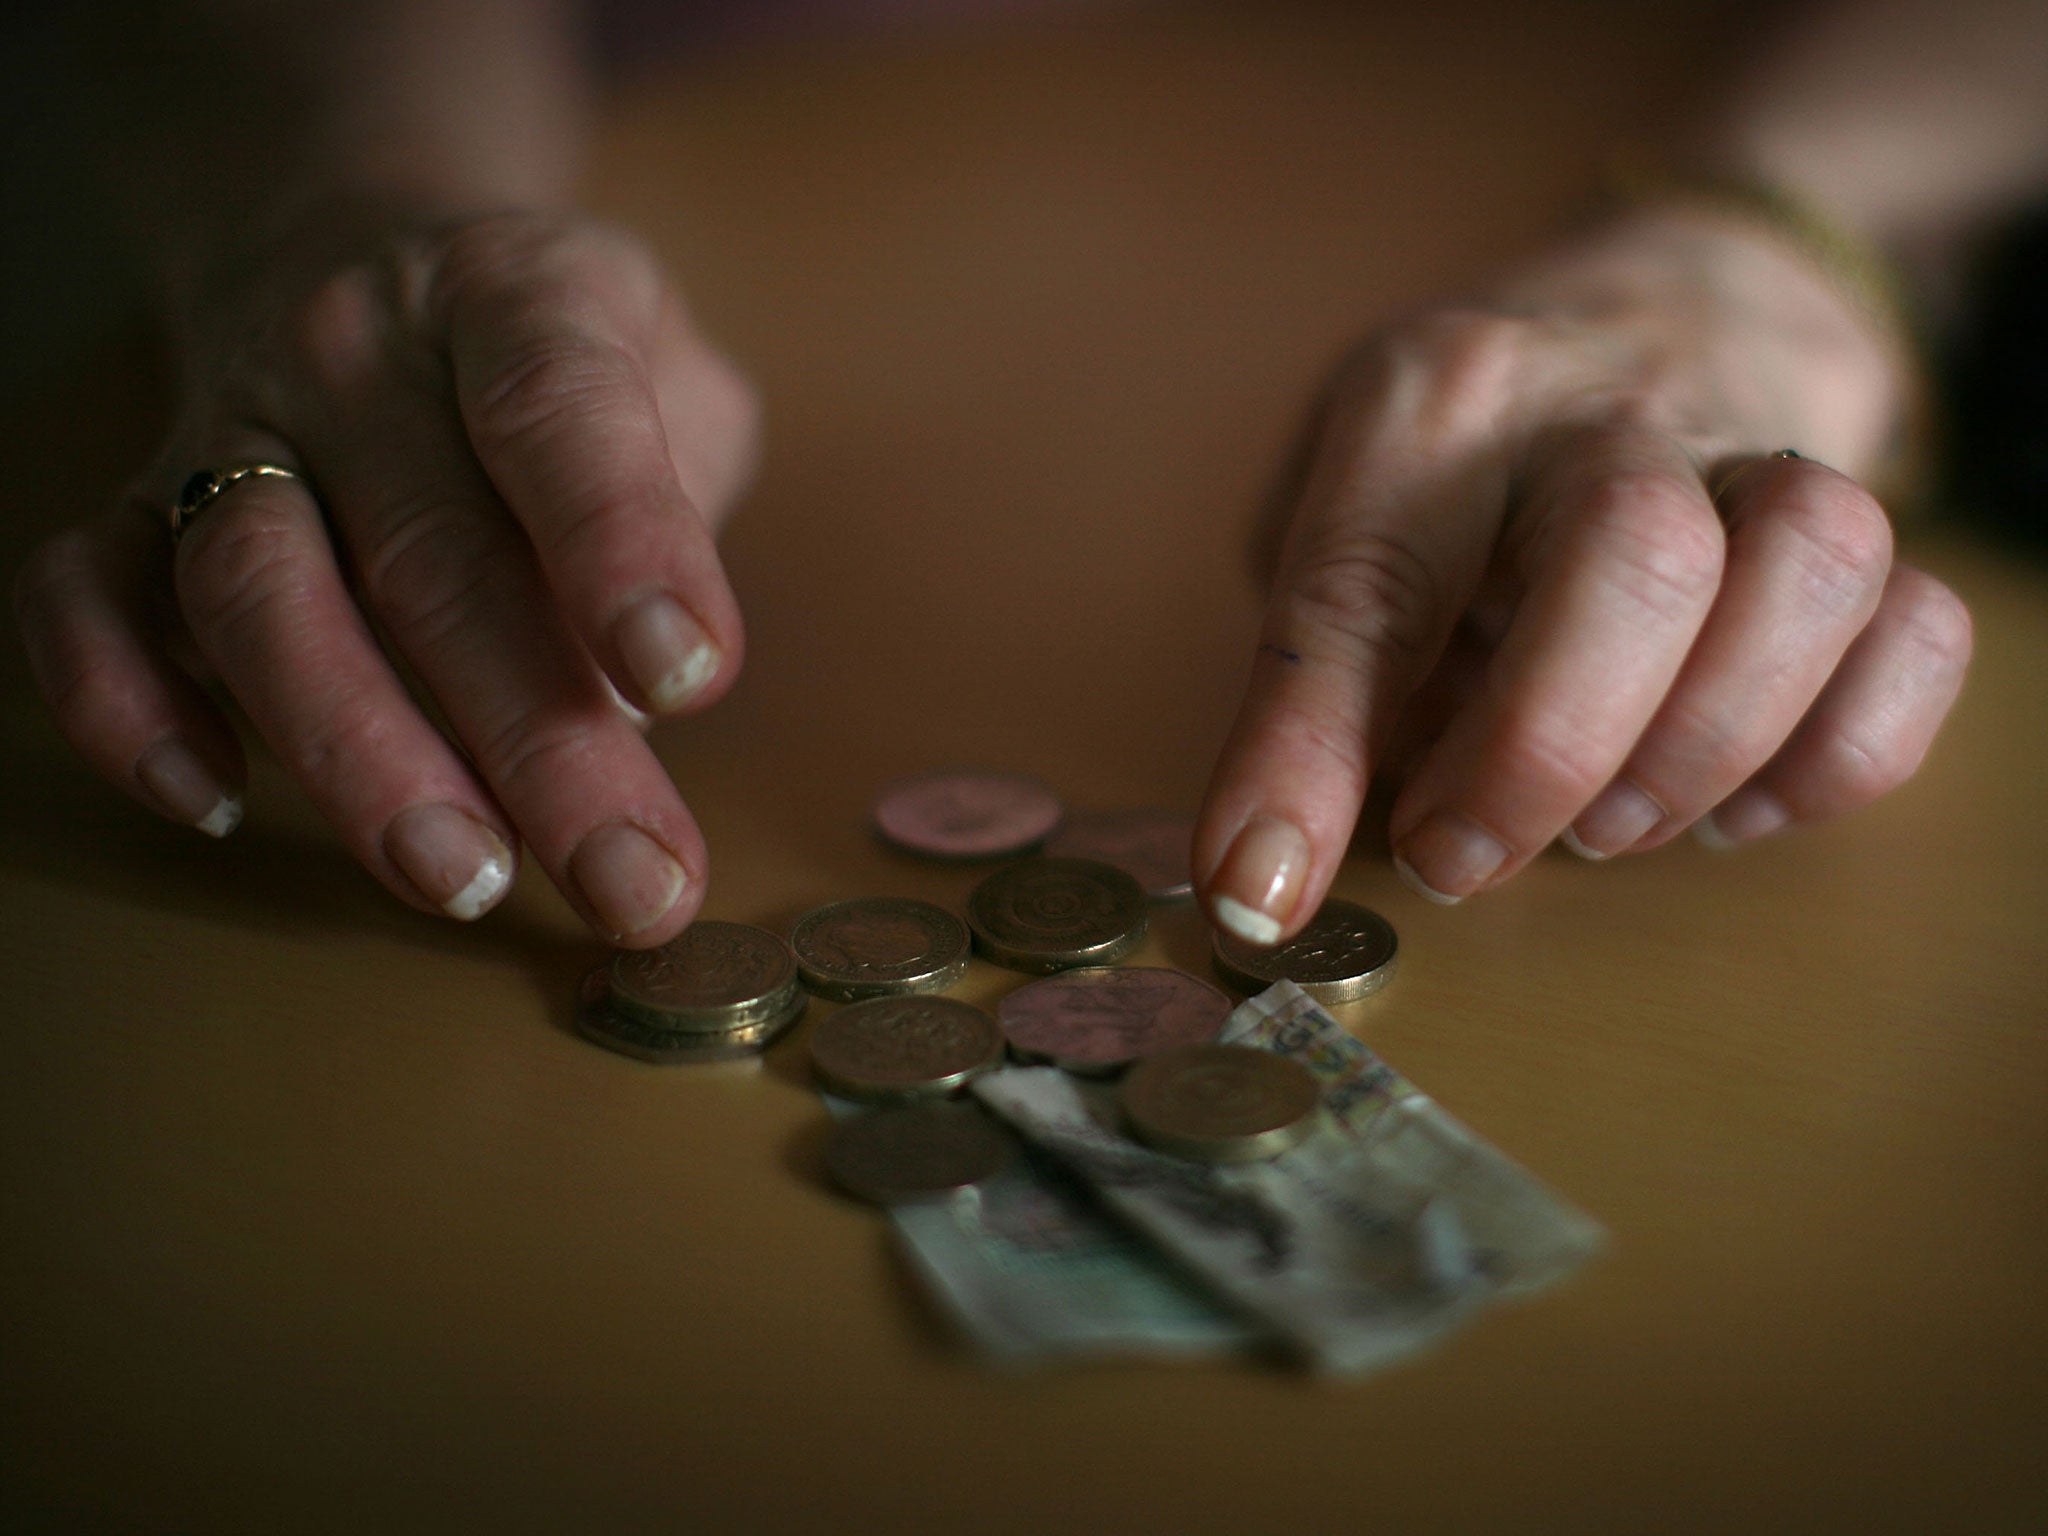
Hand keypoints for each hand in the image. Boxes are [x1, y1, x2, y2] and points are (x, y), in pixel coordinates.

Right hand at [14, 205, 760, 944]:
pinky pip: (87, 598)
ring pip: (258, 590)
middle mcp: (356, 349)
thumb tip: (633, 706)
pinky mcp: (137, 499)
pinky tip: (214, 804)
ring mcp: (233, 423)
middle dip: (539, 743)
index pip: (557, 409)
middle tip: (630, 885)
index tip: (691, 677)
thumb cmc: (552, 353)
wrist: (355, 233)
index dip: (622, 545)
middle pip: (430, 554)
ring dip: (357, 754)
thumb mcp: (672, 374)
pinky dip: (127, 706)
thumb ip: (683, 514)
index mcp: (513, 294)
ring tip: (462, 877)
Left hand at [1194, 205, 1972, 940]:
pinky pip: (1917, 630)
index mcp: (1432, 405)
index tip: (1257, 890)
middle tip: (1463, 857)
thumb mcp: (1341, 510)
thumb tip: (1293, 853)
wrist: (1674, 297)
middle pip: (1629, 554)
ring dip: (1702, 744)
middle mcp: (1597, 410)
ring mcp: (1750, 450)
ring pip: (1806, 566)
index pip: (1360, 584)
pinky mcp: (1864, 514)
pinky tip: (1740, 803)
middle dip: (1542, 752)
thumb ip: (1324, 662)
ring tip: (1610, 828)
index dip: (1302, 754)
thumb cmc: (1470, 451)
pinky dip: (1839, 755)